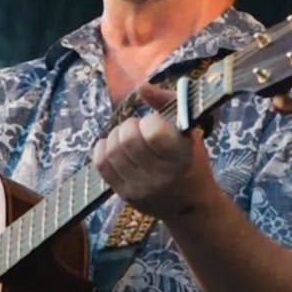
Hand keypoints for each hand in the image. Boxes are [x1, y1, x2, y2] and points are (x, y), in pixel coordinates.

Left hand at [92, 84, 217, 218]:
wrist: (189, 204)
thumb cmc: (190, 159)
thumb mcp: (189, 129)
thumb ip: (167, 102)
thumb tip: (141, 87)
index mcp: (181, 158)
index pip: (153, 132)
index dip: (151, 122)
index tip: (158, 125)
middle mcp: (160, 176)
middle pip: (128, 138)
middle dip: (131, 126)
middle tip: (140, 130)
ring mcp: (140, 188)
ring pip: (111, 149)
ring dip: (117, 136)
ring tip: (129, 138)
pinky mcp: (124, 194)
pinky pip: (101, 164)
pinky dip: (103, 148)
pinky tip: (114, 146)